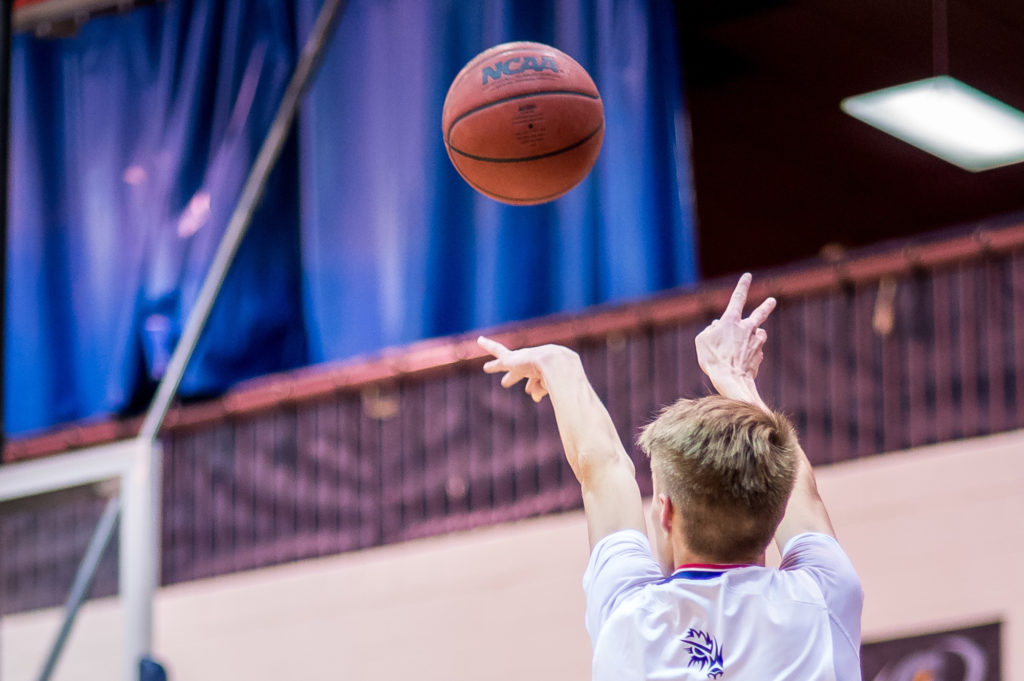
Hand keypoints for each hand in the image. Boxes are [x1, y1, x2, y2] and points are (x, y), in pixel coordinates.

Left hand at [478, 336, 578, 402]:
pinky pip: (497, 350)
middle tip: (505, 383)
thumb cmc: (561, 380)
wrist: (557, 366)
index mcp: (547, 368)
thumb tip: (534, 397)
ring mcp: (522, 359)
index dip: (535, 387)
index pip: (539, 378)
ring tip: (486, 368)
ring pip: (507, 360)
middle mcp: (534, 361)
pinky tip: (479, 340)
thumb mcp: (552, 388)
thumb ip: (541, 389)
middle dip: (513, 377)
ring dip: (496, 365)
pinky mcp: (511, 360)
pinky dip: (488, 345)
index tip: (533, 395)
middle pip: (522, 369)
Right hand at [695, 273, 775, 398]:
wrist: (731, 379)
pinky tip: (741, 362)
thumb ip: (710, 330)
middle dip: (766, 306)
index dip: (742, 285)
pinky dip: (749, 354)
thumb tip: (717, 327)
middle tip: (772, 300)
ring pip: (756, 335)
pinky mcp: (759, 355)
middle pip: (760, 314)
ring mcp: (756, 342)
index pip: (738, 297)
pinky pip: (755, 351)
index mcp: (731, 320)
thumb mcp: (702, 340)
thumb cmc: (713, 358)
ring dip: (751, 338)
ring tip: (741, 348)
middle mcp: (748, 328)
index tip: (748, 276)